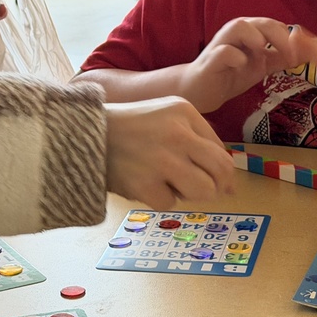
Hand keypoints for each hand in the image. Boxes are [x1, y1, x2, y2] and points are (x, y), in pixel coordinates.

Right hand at [104, 96, 234, 209]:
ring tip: (171, 183)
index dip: (223, 173)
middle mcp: (177, 135)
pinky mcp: (144, 184)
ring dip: (191, 193)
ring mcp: (161, 161)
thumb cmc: (131, 126)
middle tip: (201, 188)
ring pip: (203, 191)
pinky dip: (160, 198)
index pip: (222, 152)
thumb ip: (201, 139)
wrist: (86, 134)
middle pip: (221, 172)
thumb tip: (230, 185)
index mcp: (185, 113)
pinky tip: (146, 182)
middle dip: (217, 186)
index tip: (216, 181)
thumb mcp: (168, 114)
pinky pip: (170, 203)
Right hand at [179, 17, 316, 112]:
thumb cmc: (230, 74)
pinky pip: (223, 52)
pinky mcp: (210, 60)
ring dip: (255, 37)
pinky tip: (242, 66)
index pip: (275, 25)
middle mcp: (236, 33)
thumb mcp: (260, 67)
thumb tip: (304, 54)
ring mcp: (221, 44)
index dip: (292, 38)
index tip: (304, 56)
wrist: (201, 90)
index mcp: (250, 32)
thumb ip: (278, 59)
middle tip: (292, 56)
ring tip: (263, 52)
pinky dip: (235, 56)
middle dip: (281, 36)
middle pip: (261, 22)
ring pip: (239, 27)